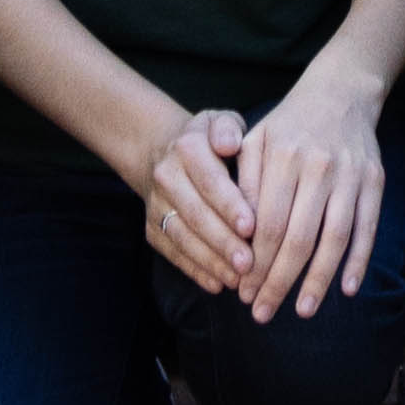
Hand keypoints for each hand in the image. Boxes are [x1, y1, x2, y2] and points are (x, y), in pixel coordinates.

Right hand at [136, 103, 263, 296]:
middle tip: (250, 264)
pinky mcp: (152, 230)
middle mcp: (166, 176)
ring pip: (183, 238)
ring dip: (211, 262)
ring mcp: (156, 206)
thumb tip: (230, 143)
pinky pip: (174, 253)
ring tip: (238, 279)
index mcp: (187, 147)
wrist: (162, 152)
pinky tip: (217, 284)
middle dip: (224, 242)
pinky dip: (195, 271)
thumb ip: (228, 128)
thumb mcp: (221, 121)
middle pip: (196, 215)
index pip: (210, 181)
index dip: (230, 206)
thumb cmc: (209, 140)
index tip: (252, 227)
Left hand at [222, 71, 392, 321]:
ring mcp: (350, 174)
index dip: (254, 264)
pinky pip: (368, 228)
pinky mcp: (374, 181)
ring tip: (303, 311)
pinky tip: (347, 290)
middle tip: (263, 314)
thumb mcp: (255, 140)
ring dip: (318, 280)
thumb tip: (237, 237)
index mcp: (283, 157)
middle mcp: (318, 166)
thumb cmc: (289, 124)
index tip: (242, 292)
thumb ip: (243, 184)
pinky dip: (359, 261)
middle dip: (279, 282)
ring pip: (334, 239)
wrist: (341, 92)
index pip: (267, 224)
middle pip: (298, 238)